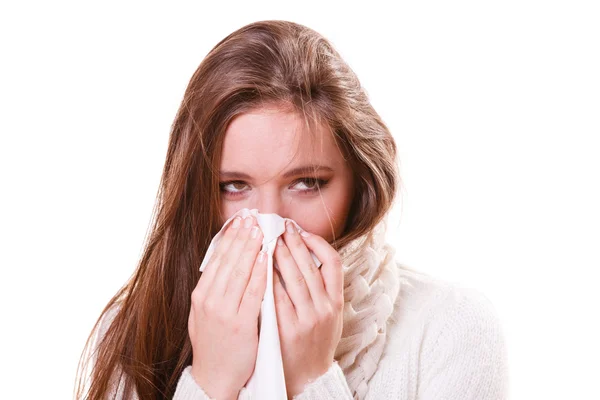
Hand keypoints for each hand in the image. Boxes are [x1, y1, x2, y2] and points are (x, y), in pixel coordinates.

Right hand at [188, 215, 265, 399]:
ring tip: (261, 231)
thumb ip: (212, 289)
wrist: (214, 376)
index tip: (239, 221)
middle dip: (241, 236)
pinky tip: (267, 258)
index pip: (216, 259)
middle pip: (228, 260)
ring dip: (251, 248)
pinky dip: (260, 273)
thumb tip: (223, 261)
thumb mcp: (202, 313)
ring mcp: (224, 312)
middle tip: (252, 218)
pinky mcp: (240, 324)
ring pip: (239, 272)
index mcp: (200, 295)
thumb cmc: (213, 343)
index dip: (229, 237)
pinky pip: (253, 292)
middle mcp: (209, 300)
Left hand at [273, 221, 343, 397]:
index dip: (318, 244)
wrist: (308, 378)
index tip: (303, 232)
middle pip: (309, 267)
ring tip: (268, 240)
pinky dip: (268, 279)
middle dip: (293, 243)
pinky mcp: (287, 330)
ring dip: (280, 256)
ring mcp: (306, 320)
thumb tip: (307, 256)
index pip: (334, 264)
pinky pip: (276, 298)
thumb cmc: (315, 343)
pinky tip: (259, 266)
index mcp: (336, 303)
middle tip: (280, 227)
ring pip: (293, 279)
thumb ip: (323, 290)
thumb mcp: (330, 317)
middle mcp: (324, 309)